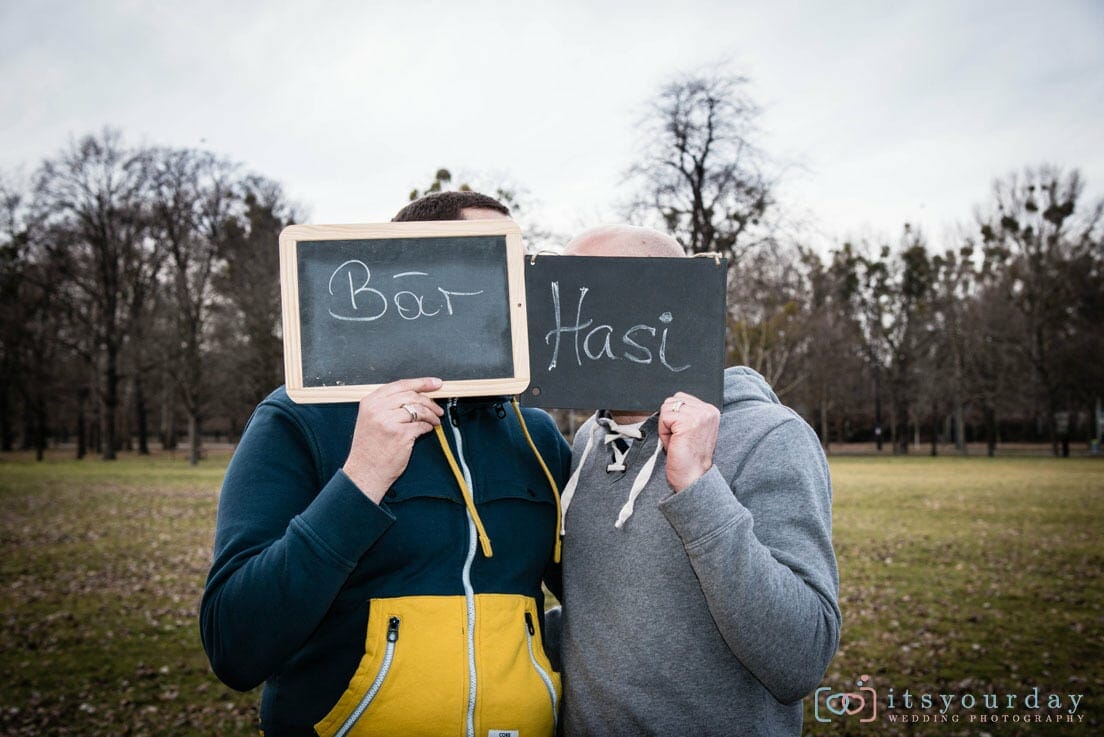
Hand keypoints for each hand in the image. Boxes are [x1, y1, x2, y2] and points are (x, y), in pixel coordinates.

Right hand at [343, 377, 444, 502]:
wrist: (364, 472)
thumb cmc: (369, 449)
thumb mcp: (370, 420)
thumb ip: (387, 405)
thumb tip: (415, 396)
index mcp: (370, 402)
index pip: (400, 385)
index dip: (421, 382)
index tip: (435, 383)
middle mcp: (377, 409)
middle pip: (412, 395)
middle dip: (430, 401)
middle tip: (438, 408)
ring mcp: (388, 421)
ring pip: (419, 410)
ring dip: (431, 415)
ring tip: (435, 421)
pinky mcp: (400, 435)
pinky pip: (421, 425)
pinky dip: (427, 427)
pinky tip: (427, 430)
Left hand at [657, 392, 719, 492]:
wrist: (694, 477)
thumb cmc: (690, 457)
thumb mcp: (692, 429)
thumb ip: (686, 414)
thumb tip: (671, 404)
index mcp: (710, 410)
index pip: (682, 398)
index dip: (675, 417)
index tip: (683, 434)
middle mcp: (707, 410)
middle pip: (672, 401)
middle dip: (669, 420)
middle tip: (679, 439)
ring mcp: (699, 415)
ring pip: (667, 408)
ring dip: (666, 427)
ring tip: (677, 441)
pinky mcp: (687, 422)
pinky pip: (664, 418)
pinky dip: (664, 432)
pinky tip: (674, 443)